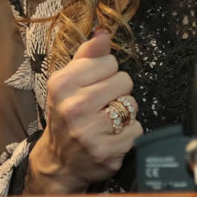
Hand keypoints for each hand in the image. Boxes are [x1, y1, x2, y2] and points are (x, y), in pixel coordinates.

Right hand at [26, 30, 142, 193]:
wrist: (60, 162)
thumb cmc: (66, 115)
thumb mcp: (67, 83)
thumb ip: (87, 56)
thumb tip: (104, 33)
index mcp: (62, 84)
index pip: (109, 61)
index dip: (106, 73)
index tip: (94, 85)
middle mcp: (74, 107)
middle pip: (124, 81)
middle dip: (117, 92)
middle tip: (101, 105)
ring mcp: (89, 131)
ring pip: (132, 105)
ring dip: (125, 113)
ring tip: (107, 121)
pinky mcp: (106, 151)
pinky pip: (136, 129)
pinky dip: (129, 133)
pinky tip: (112, 137)